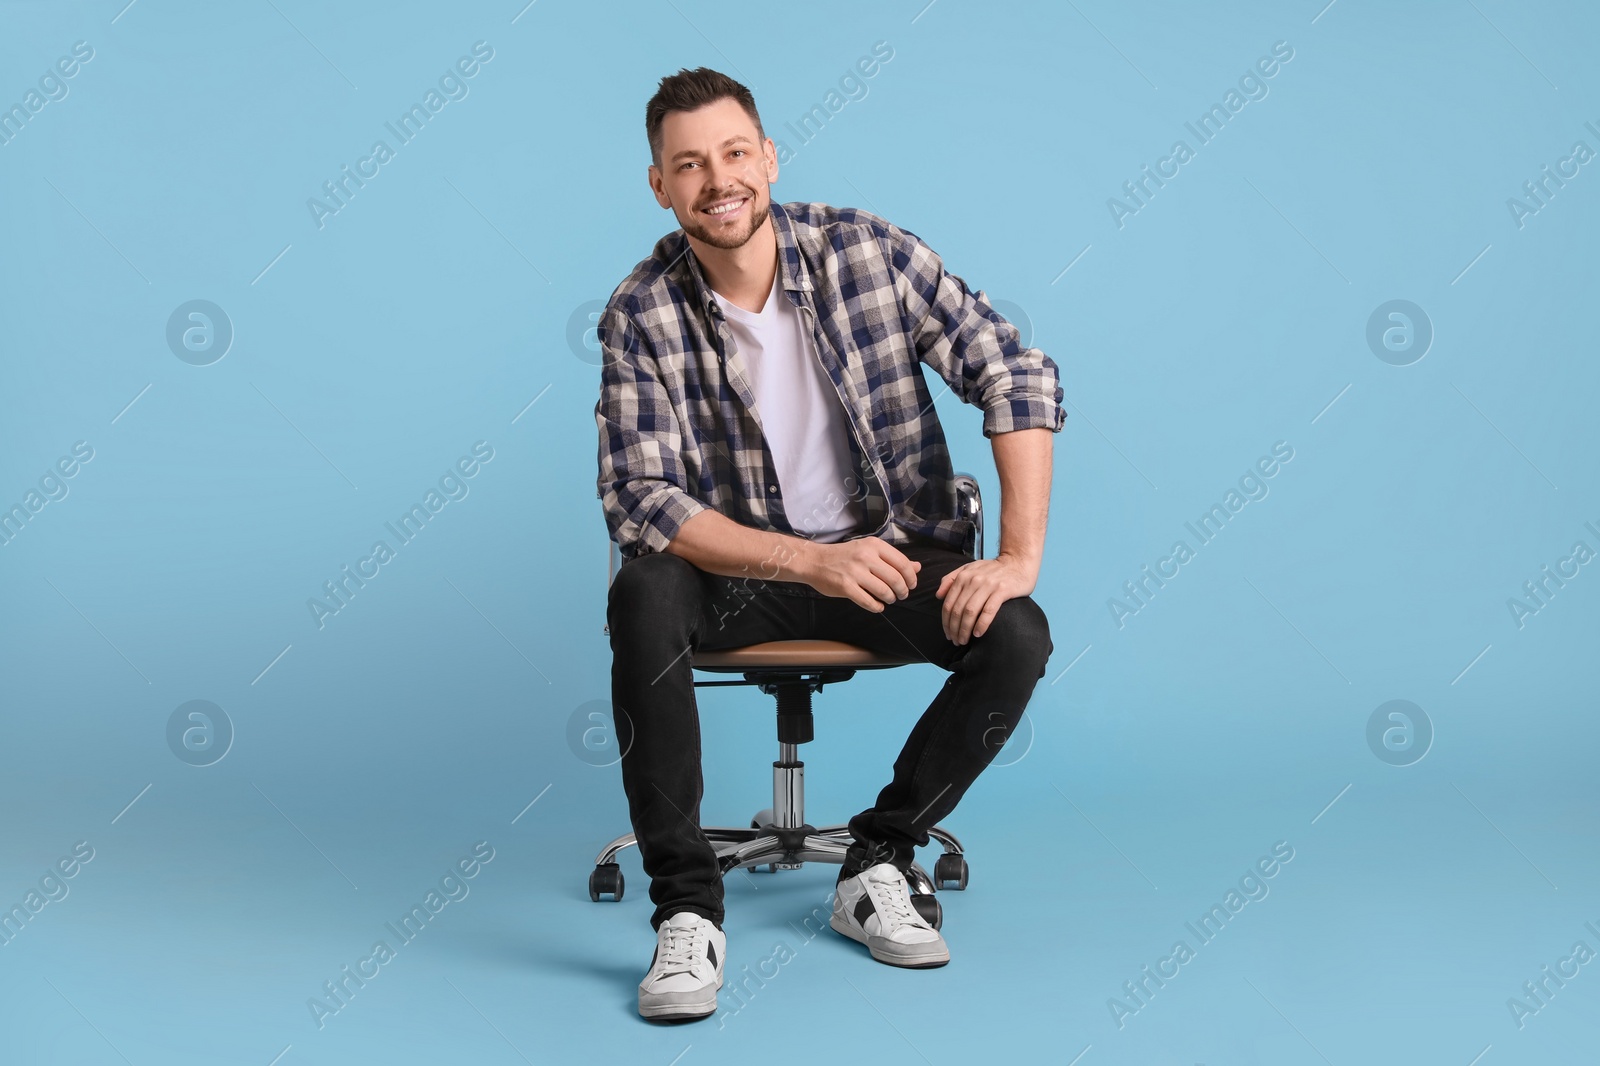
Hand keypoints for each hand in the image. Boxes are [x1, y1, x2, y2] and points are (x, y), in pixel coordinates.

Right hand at [801, 537, 921, 611]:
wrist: (815, 561)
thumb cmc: (844, 555)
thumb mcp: (869, 550)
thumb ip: (893, 559)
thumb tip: (917, 567)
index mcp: (874, 545)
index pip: (902, 563)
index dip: (911, 577)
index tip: (911, 584)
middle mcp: (865, 556)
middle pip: (895, 579)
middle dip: (902, 591)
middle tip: (901, 595)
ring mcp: (855, 572)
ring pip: (884, 591)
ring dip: (890, 599)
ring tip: (889, 599)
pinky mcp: (845, 587)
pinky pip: (868, 601)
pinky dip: (877, 607)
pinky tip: (878, 606)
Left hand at [935, 552, 1038, 644]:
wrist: (1018, 562)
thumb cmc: (993, 569)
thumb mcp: (970, 568)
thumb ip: (951, 579)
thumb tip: (938, 595)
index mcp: (963, 576)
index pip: (948, 603)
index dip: (945, 622)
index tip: (947, 633)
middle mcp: (974, 580)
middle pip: (958, 610)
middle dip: (954, 629)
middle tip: (955, 641)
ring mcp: (988, 585)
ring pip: (970, 612)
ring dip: (965, 630)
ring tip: (964, 640)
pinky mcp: (1003, 590)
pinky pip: (988, 611)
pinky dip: (981, 624)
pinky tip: (978, 634)